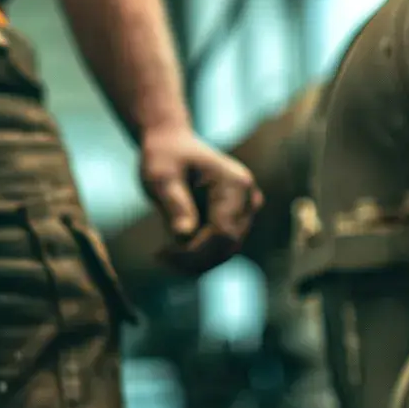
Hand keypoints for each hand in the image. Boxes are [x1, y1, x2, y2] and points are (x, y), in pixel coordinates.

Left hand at [137, 128, 262, 273]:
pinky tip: (173, 253)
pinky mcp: (237, 220)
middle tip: (160, 257)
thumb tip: (184, 235)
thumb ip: (174, 204)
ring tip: (164, 255)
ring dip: (195, 261)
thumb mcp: (161, 177)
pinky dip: (199, 255)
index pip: (223, 233)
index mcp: (235, 184)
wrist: (171, 146)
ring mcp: (246, 210)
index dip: (195, 251)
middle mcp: (248, 197)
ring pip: (225, 252)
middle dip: (194, 258)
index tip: (162, 253)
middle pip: (227, 246)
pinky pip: (222, 248)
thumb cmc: (164, 158)